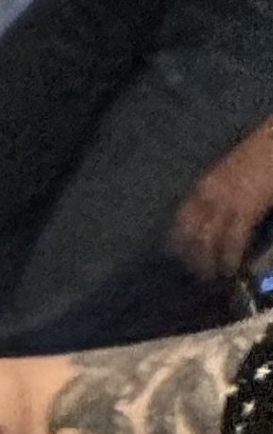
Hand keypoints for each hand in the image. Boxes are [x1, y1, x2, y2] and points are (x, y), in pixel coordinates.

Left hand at [172, 119, 272, 281]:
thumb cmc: (257, 156)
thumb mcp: (227, 173)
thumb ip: (216, 193)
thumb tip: (212, 217)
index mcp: (202, 187)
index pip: (181, 219)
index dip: (176, 240)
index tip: (175, 256)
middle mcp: (207, 196)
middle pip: (190, 233)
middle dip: (190, 256)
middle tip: (193, 274)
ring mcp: (225, 203)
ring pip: (208, 240)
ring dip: (208, 262)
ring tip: (211, 278)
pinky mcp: (246, 210)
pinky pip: (233, 240)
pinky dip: (230, 257)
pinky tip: (230, 269)